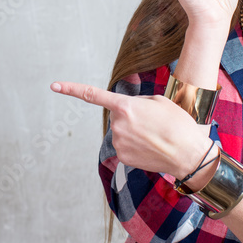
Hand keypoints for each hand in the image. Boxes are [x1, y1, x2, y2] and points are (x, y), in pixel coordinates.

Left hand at [49, 81, 209, 177]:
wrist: (188, 154)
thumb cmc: (177, 124)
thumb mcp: (159, 102)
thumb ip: (136, 102)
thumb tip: (125, 111)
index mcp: (125, 106)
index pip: (92, 95)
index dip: (71, 89)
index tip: (54, 86)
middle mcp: (117, 124)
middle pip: (117, 116)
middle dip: (130, 117)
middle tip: (152, 123)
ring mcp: (118, 142)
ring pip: (121, 132)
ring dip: (134, 132)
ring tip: (154, 136)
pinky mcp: (122, 157)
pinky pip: (124, 146)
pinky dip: (135, 146)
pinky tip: (150, 147)